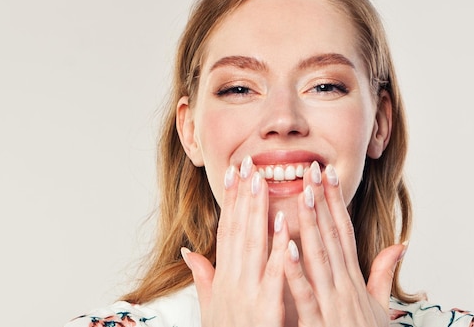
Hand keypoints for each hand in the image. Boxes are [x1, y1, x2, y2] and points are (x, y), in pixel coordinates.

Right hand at [181, 156, 289, 326]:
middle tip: (248, 163)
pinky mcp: (265, 309)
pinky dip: (278, 249)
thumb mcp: (211, 308)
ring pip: (252, 245)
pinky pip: (272, 275)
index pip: (226, 231)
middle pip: (237, 231)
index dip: (230, 201)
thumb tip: (188, 251)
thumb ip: (203, 277)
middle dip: (242, 196)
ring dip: (257, 212)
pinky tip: (285, 225)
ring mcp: (247, 294)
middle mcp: (231, 281)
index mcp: (223, 279)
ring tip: (262, 181)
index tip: (234, 173)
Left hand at [284, 162, 405, 326]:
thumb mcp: (380, 306)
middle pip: (333, 237)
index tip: (329, 175)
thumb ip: (384, 274)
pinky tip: (286, 248)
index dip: (337, 202)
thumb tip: (399, 245)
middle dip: (323, 202)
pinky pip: (306, 295)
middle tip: (313, 170)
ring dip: (311, 226)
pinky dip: (296, 271)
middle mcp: (345, 286)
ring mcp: (333, 304)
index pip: (345, 232)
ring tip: (303, 195)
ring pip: (320, 258)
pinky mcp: (319, 323)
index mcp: (354, 279)